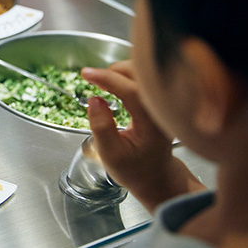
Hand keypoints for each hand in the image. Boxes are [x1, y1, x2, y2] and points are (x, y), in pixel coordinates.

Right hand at [81, 60, 202, 211]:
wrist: (156, 176)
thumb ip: (102, 127)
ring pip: (142, 73)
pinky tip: (116, 85)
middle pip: (140, 74)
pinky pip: (143, 80)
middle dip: (114, 71)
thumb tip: (94, 99)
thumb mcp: (112, 155)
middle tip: (93, 79)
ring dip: (120, 72)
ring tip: (103, 83)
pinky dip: (126, 77)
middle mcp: (161, 110)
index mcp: (152, 124)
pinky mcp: (158, 102)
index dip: (107, 79)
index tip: (86, 74)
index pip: (131, 91)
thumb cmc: (135, 169)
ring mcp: (162, 105)